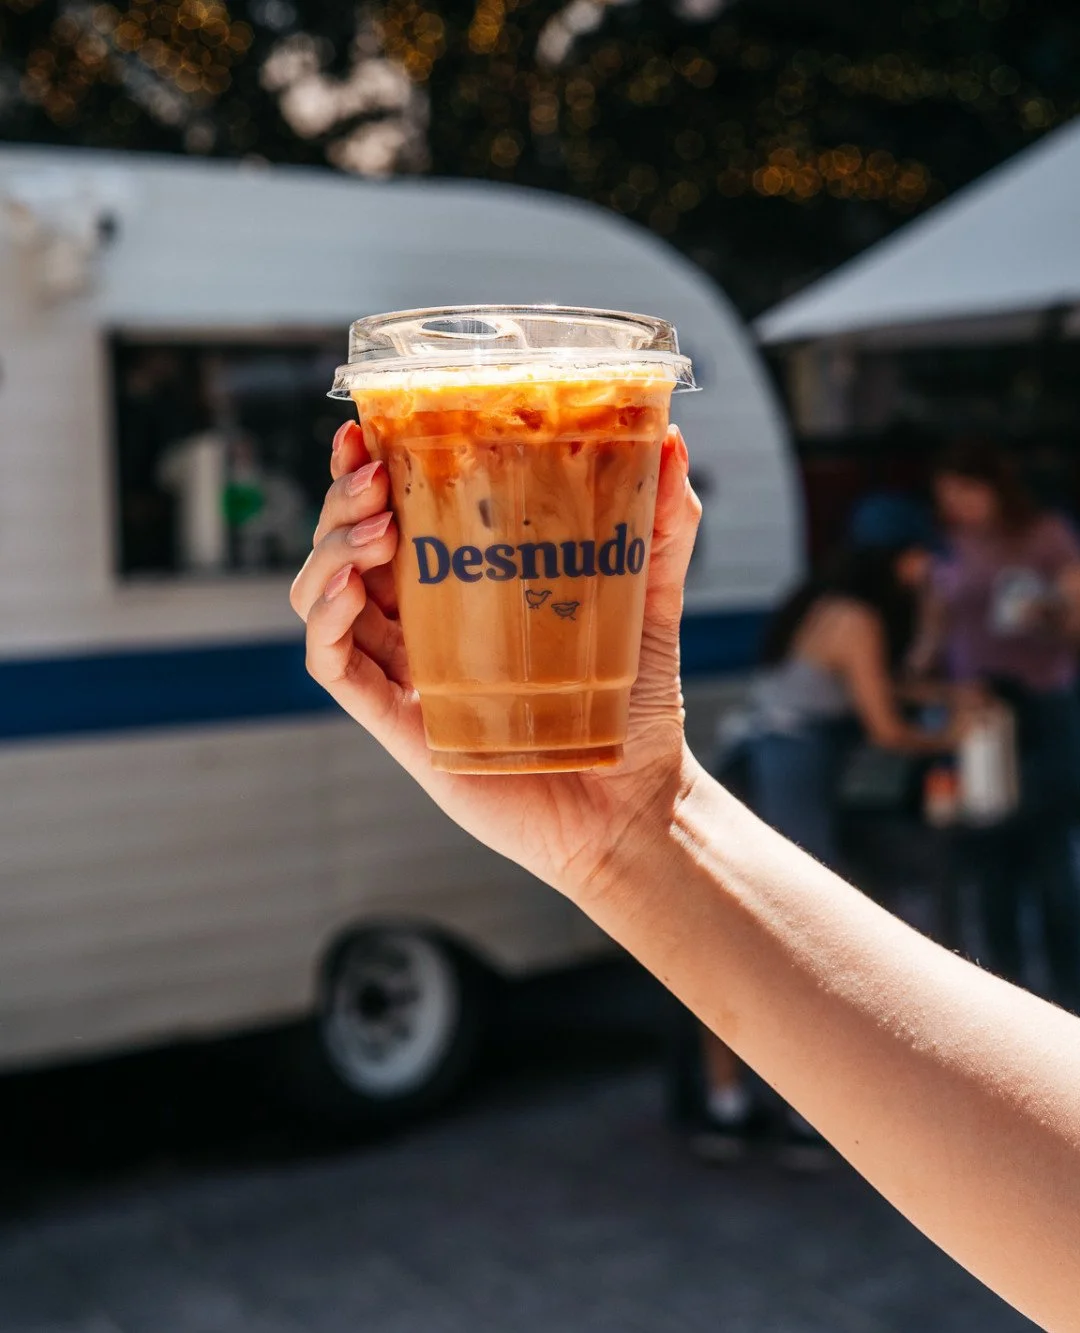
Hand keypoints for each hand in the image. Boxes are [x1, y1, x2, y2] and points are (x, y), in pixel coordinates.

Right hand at [290, 419, 701, 899]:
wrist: (635, 803)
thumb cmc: (635, 705)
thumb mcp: (650, 596)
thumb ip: (659, 525)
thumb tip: (671, 440)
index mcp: (463, 589)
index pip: (396, 517)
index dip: (369, 470)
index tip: (368, 427)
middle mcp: (423, 626)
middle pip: (349, 547)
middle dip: (343, 499)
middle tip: (371, 471)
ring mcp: (405, 672)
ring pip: (324, 597)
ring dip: (329, 549)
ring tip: (370, 524)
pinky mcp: (398, 721)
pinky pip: (332, 664)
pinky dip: (323, 619)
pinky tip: (347, 586)